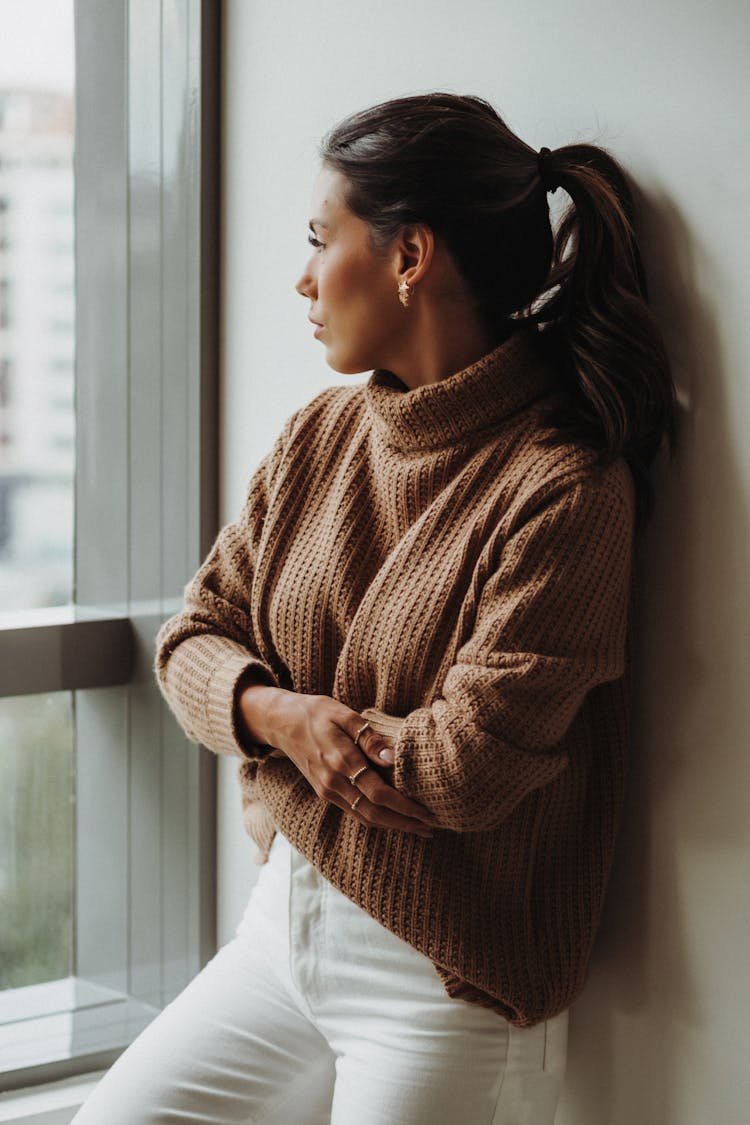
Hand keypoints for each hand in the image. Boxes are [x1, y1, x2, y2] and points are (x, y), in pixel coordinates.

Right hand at [238, 684, 434, 836]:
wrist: (281, 722)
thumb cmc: (316, 712)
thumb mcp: (344, 714)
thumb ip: (369, 738)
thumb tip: (392, 759)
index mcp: (340, 761)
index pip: (378, 794)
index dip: (404, 807)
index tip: (427, 813)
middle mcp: (333, 783)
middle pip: (374, 813)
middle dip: (404, 824)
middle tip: (431, 828)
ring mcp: (327, 790)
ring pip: (364, 817)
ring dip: (392, 825)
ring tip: (418, 828)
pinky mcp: (324, 792)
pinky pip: (353, 811)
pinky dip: (376, 818)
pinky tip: (392, 817)